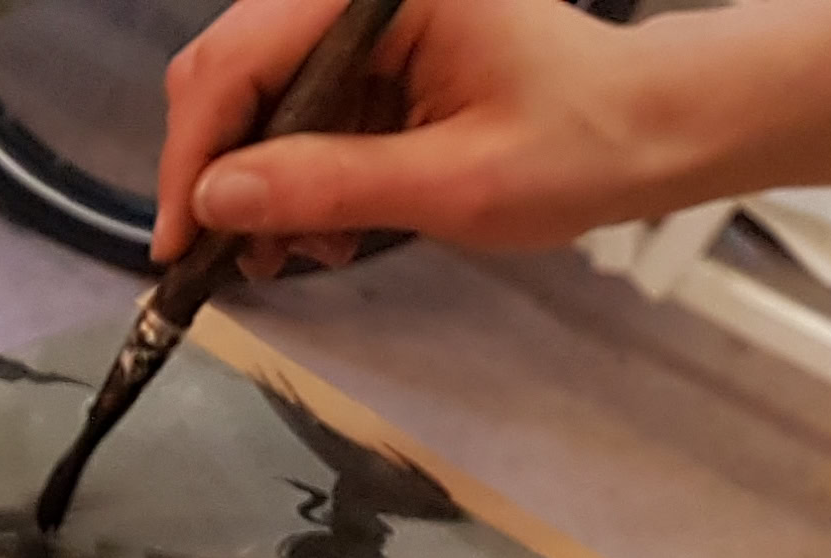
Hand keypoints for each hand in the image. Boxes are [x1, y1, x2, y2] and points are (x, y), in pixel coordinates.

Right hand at [154, 0, 714, 275]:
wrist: (651, 129)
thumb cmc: (579, 147)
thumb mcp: (454, 182)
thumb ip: (328, 184)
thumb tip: (215, 200)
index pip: (242, 56)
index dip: (195, 153)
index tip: (179, 240)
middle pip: (232, 68)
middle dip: (221, 171)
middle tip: (232, 261)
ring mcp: (363, 18)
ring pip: (254, 95)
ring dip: (257, 183)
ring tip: (297, 254)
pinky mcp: (369, 51)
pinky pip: (295, 108)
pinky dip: (293, 175)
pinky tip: (325, 227)